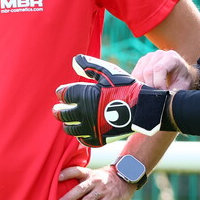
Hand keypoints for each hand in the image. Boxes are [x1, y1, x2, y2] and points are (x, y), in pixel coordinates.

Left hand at [53, 54, 170, 146]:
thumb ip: (90, 66)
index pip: (63, 94)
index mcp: (83, 94)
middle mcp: (83, 112)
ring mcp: (91, 127)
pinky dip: (80, 135)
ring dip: (68, 123)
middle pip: (61, 114)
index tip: (63, 93)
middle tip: (57, 110)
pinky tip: (82, 129)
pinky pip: (83, 139)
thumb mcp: (108, 72)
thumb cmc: (125, 87)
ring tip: (69, 121)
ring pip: (69, 128)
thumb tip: (74, 60)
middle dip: (59, 111)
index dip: (62, 93)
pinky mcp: (98, 138)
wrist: (143, 107)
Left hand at [57, 165, 135, 199]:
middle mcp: (95, 180)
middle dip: (70, 196)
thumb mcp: (93, 175)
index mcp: (89, 174)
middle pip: (81, 188)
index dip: (67, 173)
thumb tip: (62, 191)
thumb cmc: (103, 179)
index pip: (76, 171)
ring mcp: (103, 190)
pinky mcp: (110, 199)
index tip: (57, 177)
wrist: (125, 178)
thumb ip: (81, 181)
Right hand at [132, 49, 196, 89]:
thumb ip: (173, 92)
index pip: (159, 68)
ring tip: (152, 92)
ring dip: (143, 86)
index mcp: (171, 57)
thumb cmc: (182, 80)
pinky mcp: (142, 62)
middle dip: (151, 86)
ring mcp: (149, 57)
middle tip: (156, 94)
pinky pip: (135, 74)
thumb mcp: (183, 86)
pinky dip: (138, 83)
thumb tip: (162, 99)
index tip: (163, 92)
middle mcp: (159, 54)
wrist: (180, 73)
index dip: (158, 83)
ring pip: (139, 73)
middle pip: (147, 71)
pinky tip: (146, 88)